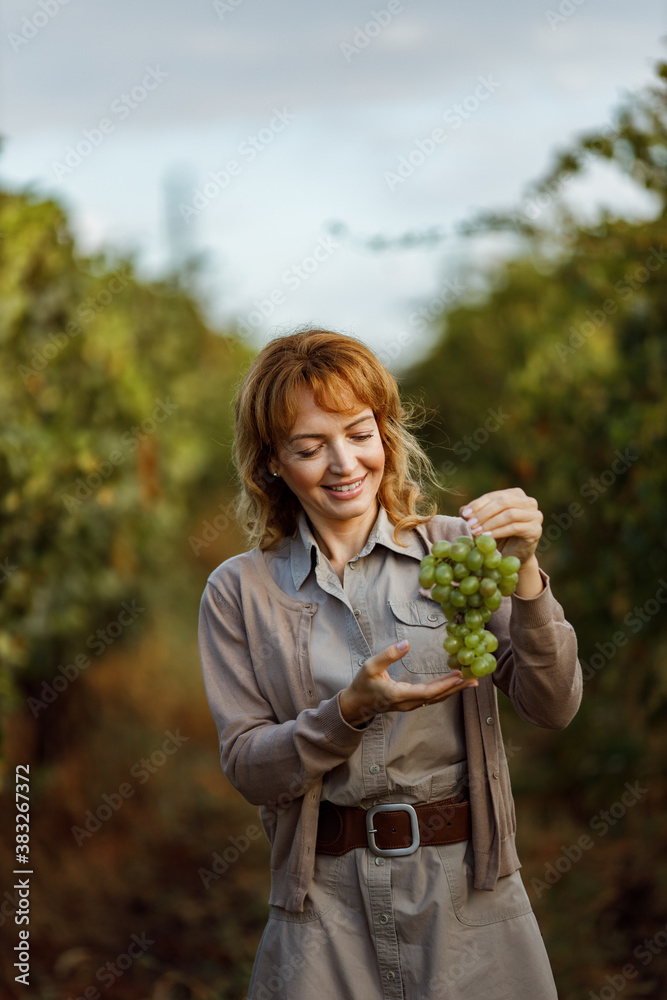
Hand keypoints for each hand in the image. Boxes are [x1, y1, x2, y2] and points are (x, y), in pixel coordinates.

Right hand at [338, 639, 477, 728]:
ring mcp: (410, 705)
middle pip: (437, 697)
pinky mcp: (411, 703)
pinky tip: (453, 685)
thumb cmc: (363, 684)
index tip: (459, 675)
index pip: (427, 692)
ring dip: (454, 691)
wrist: (357, 704)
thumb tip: (407, 644)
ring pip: (436, 699)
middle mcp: (408, 703)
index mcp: (399, 695)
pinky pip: (432, 698)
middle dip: (457, 688)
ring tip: (470, 682)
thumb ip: (389, 655)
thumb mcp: (371, 666)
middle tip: (475, 679)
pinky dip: (445, 691)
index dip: (444, 684)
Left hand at [459, 487, 543, 597]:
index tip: (465, 514)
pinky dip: (498, 531)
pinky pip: (515, 527)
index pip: (495, 496)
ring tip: (477, 532)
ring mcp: (535, 515)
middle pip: (503, 502)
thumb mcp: (484, 521)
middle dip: (484, 513)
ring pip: (510, 514)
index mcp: (516, 494)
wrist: (512, 555)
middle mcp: (529, 502)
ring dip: (490, 523)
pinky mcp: (535, 530)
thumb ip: (474, 514)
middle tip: (471, 524)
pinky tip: (487, 537)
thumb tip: (464, 511)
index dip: (478, 504)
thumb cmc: (498, 535)